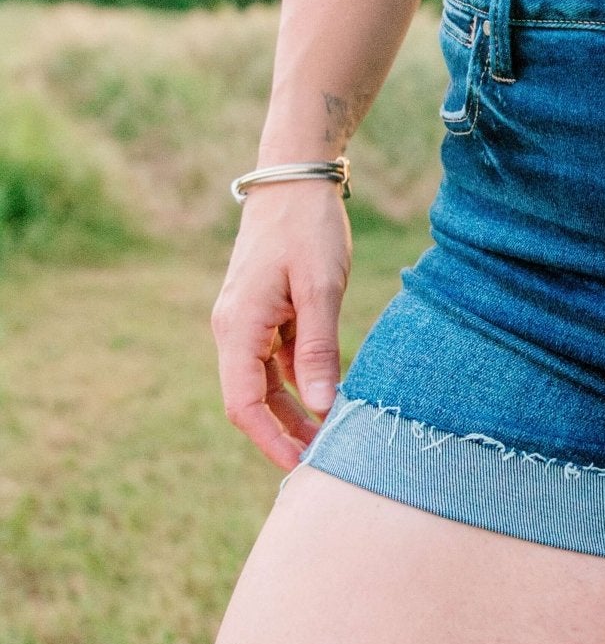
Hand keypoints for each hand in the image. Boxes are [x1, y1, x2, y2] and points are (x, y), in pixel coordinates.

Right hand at [211, 181, 352, 470]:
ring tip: (331, 435)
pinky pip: (276, 360)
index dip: (270, 439)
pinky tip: (328, 396)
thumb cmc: (308, 228)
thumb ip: (319, 349)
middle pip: (251, 399)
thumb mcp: (321, 288)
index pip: (243, 404)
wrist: (294, 178)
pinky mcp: (265, 313)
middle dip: (285, 432)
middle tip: (327, 459)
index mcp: (238, 327)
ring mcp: (247, 322)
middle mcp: (233, 329)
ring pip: (265, 382)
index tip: (302, 465)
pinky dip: (299, 382)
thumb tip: (323, 407)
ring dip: (294, 410)